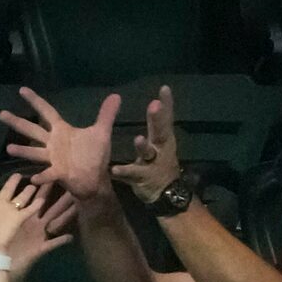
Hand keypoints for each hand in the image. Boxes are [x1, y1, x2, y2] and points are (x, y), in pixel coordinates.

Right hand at [0, 88, 117, 200]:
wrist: (95, 180)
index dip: (35, 101)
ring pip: (35, 152)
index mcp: (62, 131)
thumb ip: (106, 115)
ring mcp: (54, 159)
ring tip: (9, 148)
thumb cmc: (95, 157)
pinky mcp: (59, 173)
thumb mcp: (101, 133)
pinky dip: (42, 176)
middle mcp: (54, 143)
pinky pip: (48, 174)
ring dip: (23, 151)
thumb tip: (116, 95)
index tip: (22, 90)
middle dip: (17, 122)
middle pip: (32, 130)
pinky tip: (33, 178)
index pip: (46, 111)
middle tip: (1, 114)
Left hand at [0, 163, 44, 257]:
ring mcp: (9, 212)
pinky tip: (42, 199)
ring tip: (34, 184)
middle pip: (6, 190)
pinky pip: (29, 210)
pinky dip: (36, 205)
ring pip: (20, 198)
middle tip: (17, 173)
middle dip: (12, 182)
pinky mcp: (18, 219)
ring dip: (27, 192)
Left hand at [3, 189, 77, 281]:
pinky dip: (61, 241)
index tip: (49, 175)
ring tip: (77, 203)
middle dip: (58, 195)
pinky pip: (52, 244)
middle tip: (70, 184)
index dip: (41, 188)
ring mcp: (38, 236)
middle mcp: (32, 224)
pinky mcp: (39, 249)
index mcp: (20, 217)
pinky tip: (71, 236)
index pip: (32, 199)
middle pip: (48, 207)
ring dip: (66, 213)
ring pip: (55, 221)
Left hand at [113, 86, 181, 205]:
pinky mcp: (141, 179)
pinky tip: (114, 169)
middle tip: (154, 106)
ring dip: (143, 146)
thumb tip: (154, 102)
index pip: (166, 118)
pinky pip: (131, 174)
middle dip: (158, 119)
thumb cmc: (160, 162)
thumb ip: (157, 123)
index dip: (167, 104)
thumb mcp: (160, 141)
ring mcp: (152, 164)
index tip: (164, 88)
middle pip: (160, 132)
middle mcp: (160, 148)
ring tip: (138, 139)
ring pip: (147, 154)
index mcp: (164, 138)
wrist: (166, 192)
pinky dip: (123, 172)